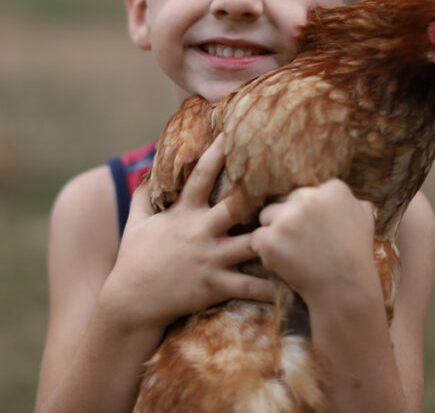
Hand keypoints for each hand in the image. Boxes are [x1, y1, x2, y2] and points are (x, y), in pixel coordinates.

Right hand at [100, 135, 276, 331]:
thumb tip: (147, 170)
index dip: (217, 152)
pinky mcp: (215, 285)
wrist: (131, 302)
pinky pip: (249, 286)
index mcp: (184, 213)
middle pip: (236, 206)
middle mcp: (201, 231)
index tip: (233, 132)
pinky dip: (271, 286)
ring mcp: (210, 258)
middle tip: (288, 178)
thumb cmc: (134, 259)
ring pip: (252, 245)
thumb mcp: (136, 223)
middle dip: (260, 192)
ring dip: (276, 237)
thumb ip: (143, 195)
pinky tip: (293, 284)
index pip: (202, 176)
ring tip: (303, 232)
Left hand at [251, 179, 378, 303]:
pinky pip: (257, 239)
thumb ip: (354, 202)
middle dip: (289, 219)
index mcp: (332, 189)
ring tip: (293, 252)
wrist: (345, 290)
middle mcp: (307, 197)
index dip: (308, 212)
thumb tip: (349, 197)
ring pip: (266, 217)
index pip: (306, 192)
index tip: (316, 230)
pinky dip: (266, 251)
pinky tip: (284, 262)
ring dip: (274, 232)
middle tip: (303, 243)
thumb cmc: (356, 256)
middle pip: (284, 201)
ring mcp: (286, 219)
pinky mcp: (270, 240)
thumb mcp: (365, 221)